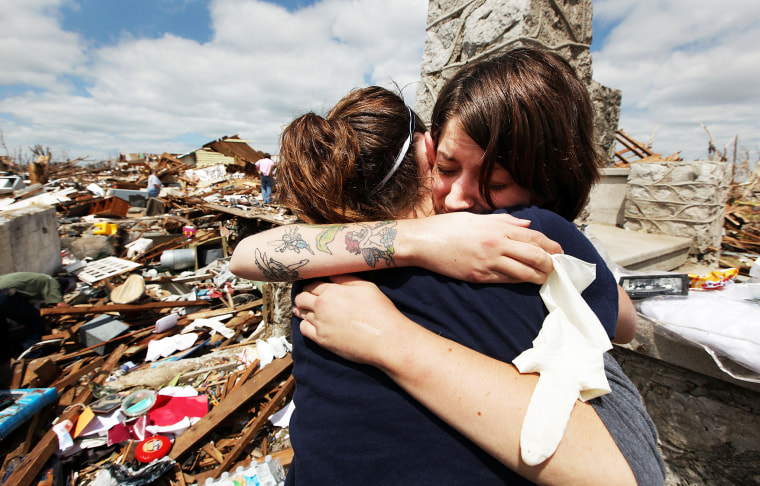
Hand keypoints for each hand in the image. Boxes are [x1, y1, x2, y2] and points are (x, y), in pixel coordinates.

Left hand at [293, 274, 404, 366]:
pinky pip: (304, 330)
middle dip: (303, 296)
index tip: (312, 287)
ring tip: (304, 309)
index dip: (311, 285)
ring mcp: (320, 324)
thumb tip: (332, 275)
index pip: (312, 284)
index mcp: (331, 291)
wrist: (385, 339)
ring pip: (301, 313)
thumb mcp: (365, 286)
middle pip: (302, 298)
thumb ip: (345, 279)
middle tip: (306, 297)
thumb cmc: (379, 310)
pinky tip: (310, 323)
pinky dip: (304, 324)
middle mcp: (321, 306)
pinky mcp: (322, 340)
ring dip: (302, 310)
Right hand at [402, 212, 562, 284]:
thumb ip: (505, 221)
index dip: (551, 246)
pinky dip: (519, 281)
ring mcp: (488, 262)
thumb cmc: (447, 227)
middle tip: (557, 269)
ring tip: (545, 278)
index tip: (560, 252)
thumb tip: (527, 223)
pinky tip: (525, 281)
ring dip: (538, 277)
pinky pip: (506, 280)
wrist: (422, 242)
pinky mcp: (479, 276)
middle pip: (535, 256)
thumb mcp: (477, 218)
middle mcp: (496, 244)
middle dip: (550, 264)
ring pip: (524, 272)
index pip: (534, 237)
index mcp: (497, 227)